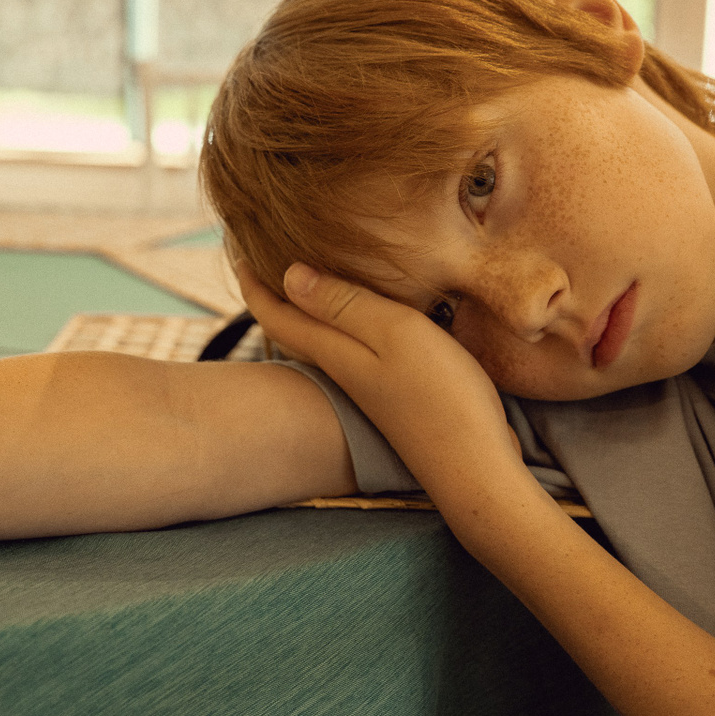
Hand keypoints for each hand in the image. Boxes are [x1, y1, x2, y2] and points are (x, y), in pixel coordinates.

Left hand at [238, 262, 525, 503]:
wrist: (477, 470)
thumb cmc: (441, 397)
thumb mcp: (394, 334)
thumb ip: (345, 305)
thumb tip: (288, 275)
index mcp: (335, 353)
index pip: (276, 314)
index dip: (252, 280)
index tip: (238, 245)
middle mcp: (344, 371)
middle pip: (292, 328)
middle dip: (273, 292)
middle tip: (262, 255)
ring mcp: (370, 387)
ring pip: (323, 340)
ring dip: (308, 309)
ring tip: (307, 276)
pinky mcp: (397, 395)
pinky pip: (354, 351)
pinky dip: (344, 326)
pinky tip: (363, 316)